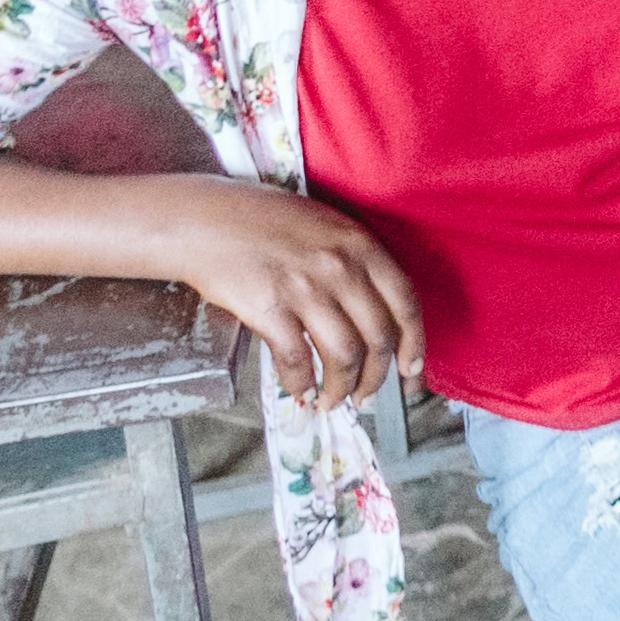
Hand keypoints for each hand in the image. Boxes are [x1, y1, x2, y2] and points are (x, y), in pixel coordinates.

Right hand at [166, 185, 426, 406]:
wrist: (205, 219)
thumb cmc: (261, 219)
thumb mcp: (324, 225)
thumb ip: (353, 261)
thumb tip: (372, 311)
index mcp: (360, 244)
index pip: (405, 303)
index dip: (414, 345)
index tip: (411, 371)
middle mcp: (341, 267)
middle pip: (378, 338)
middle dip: (376, 378)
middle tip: (366, 396)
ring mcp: (306, 289)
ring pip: (344, 356)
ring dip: (342, 388)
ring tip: (332, 401)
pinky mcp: (271, 309)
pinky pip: (298, 360)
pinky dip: (301, 383)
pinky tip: (299, 389)